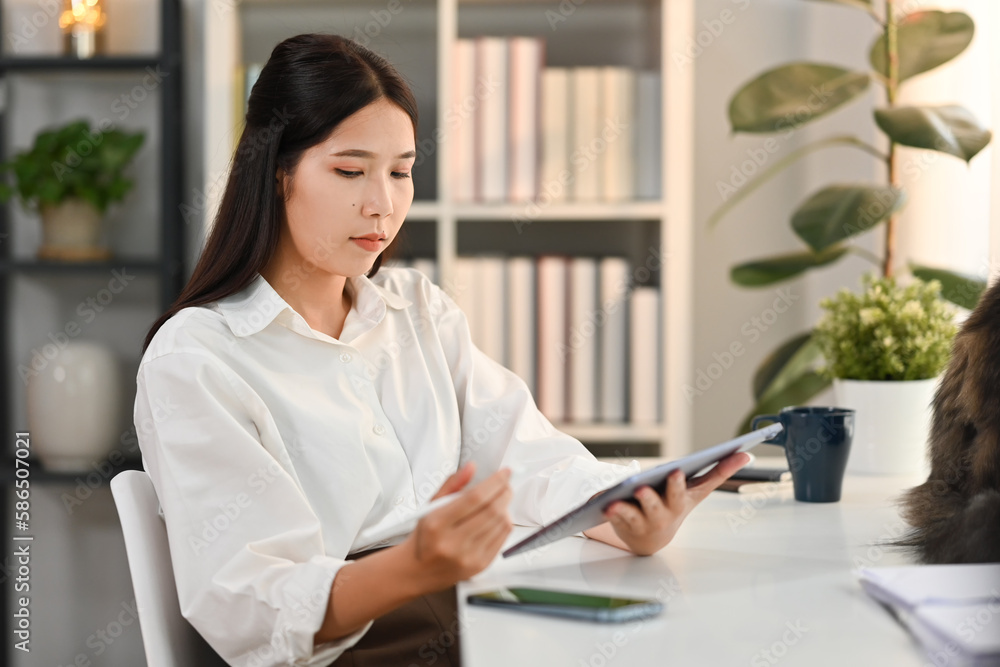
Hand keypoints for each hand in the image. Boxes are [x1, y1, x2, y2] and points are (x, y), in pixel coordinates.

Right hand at [401, 462, 512, 591]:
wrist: (417, 571)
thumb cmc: (425, 536)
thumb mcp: (430, 505)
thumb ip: (452, 484)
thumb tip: (472, 467)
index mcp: (436, 523)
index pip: (474, 498)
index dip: (494, 482)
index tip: (505, 472)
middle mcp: (452, 542)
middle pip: (492, 510)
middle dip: (504, 492)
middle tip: (506, 484)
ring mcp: (468, 557)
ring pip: (501, 524)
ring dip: (505, 507)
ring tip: (499, 501)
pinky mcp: (480, 566)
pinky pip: (503, 538)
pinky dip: (504, 523)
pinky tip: (497, 518)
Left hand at [595, 452, 750, 555]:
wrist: (650, 539)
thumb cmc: (675, 505)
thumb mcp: (696, 490)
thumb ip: (719, 472)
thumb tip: (747, 454)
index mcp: (682, 501)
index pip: (689, 489)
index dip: (682, 482)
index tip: (677, 471)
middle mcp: (665, 513)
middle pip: (663, 502)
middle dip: (660, 493)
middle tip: (655, 482)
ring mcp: (644, 520)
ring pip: (637, 513)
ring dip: (631, 506)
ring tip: (623, 497)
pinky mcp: (624, 523)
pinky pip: (617, 518)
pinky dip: (612, 511)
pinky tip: (605, 503)